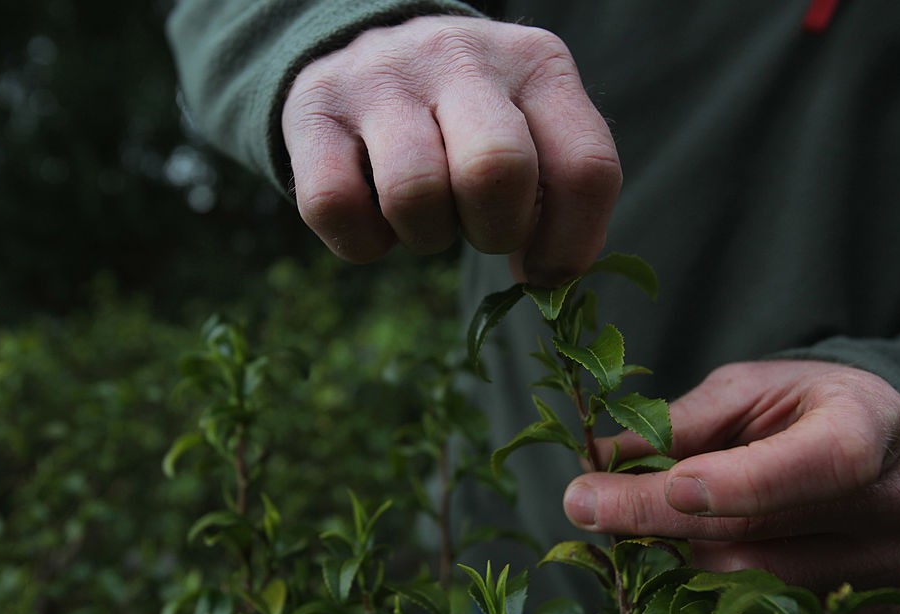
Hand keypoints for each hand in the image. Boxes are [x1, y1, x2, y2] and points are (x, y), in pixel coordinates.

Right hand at [281, 15, 620, 284]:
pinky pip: (335, 205)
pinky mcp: (313, 109)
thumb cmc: (468, 118)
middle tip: (481, 229)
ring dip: (426, 236)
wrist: (369, 50)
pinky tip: (375, 219)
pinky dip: (363, 241)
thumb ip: (558, 195)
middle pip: (496, 171)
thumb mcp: (531, 129)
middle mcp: (460, 57)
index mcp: (536, 65)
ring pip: (413, 192)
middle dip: (495, 231)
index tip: (545, 269)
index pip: (586, 169)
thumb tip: (549, 279)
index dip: (572, 243)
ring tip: (428, 216)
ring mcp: (381, 78)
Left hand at [563, 360, 899, 613]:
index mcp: (870, 425)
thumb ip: (679, 424)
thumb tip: (598, 460)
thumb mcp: (742, 390)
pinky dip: (704, 582)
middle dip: (657, 518)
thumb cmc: (796, 405)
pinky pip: (764, 609)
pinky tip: (680, 547)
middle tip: (583, 502)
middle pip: (763, 532)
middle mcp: (891, 502)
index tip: (670, 485)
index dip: (745, 481)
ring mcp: (885, 565)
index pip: (820, 462)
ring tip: (631, 519)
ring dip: (672, 553)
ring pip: (751, 581)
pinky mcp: (866, 609)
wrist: (865, 442)